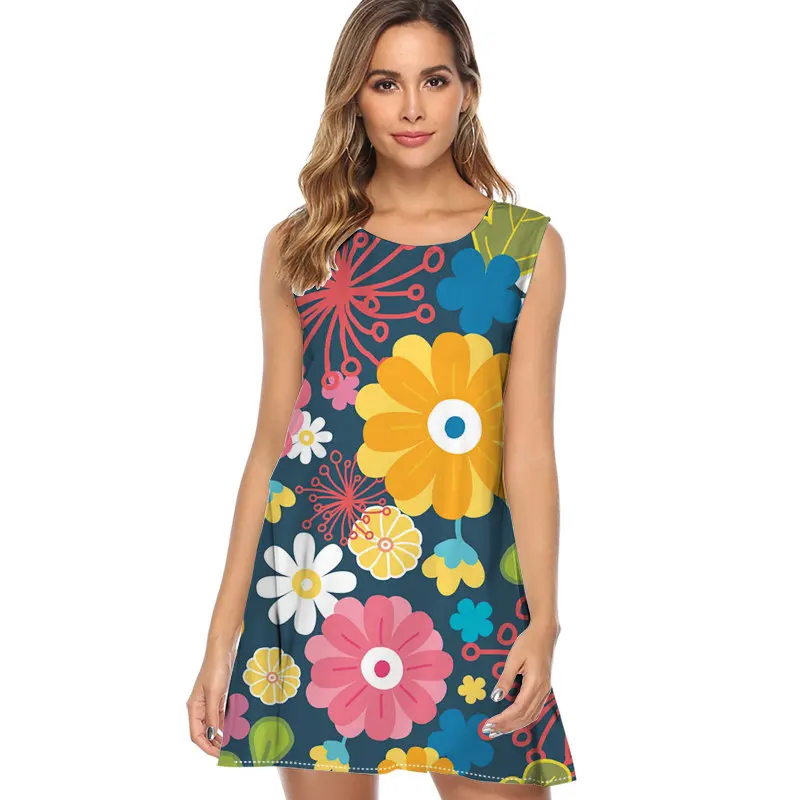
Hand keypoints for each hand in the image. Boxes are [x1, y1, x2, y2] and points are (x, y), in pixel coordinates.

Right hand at [187, 642, 233, 756]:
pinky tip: (234, 729)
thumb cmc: (216, 669)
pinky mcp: (218, 696)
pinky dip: (225, 724)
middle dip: (214, 744)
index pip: (196, 735)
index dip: (206, 747)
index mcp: (194, 707)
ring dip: (221, 735)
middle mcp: (199, 707)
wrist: (223, 650)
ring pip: (212, 725)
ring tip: (232, 744)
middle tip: (228, 753)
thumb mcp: (215, 694)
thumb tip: (211, 735)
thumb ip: (212, 715)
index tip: (219, 755)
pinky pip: (219, 715)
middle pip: (203, 732)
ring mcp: (208, 702)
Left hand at [480, 616, 559, 737]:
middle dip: (507, 726)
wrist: (545, 634)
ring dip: (514, 725)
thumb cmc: (528, 643)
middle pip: (525, 716)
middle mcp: (542, 691)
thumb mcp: (513, 658)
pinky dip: (523, 719)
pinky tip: (513, 722)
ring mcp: (545, 691)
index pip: (518, 708)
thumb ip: (505, 679)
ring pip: (531, 716)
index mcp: (535, 683)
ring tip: (498, 730)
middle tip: (489, 731)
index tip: (489, 724)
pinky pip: (534, 710)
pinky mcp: (544, 690)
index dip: (504, 719)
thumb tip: (495, 698)